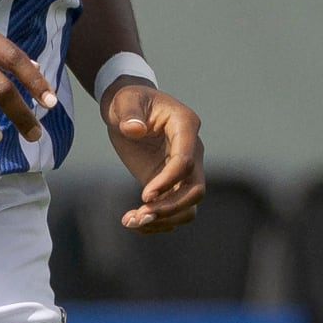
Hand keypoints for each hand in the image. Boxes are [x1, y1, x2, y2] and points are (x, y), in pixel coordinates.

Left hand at [105, 77, 205, 231]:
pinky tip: (133, 222)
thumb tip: (134, 129)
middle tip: (140, 216)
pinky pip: (175, 210)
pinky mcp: (172, 184)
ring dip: (165, 219)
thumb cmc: (130, 100)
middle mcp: (193, 150)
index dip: (169, 180)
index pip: (186, 160)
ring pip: (189, 205)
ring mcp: (185, 170)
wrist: (130, 110)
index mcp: (185, 126)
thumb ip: (130, 113)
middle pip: (195, 189)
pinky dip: (158, 221)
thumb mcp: (126, 101)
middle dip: (171, 207)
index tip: (145, 195)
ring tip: (132, 222)